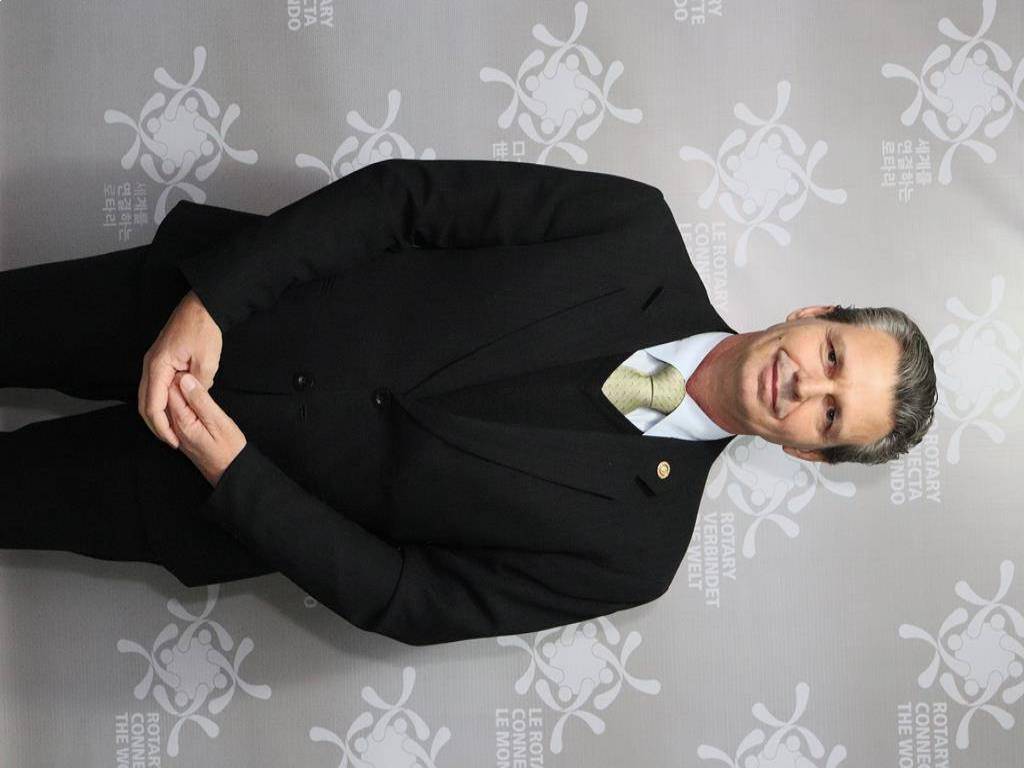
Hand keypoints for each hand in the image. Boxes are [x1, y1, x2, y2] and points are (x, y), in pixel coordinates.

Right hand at [139, 290, 222, 448]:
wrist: (202, 305)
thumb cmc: (204, 329)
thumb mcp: (207, 361)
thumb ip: (198, 385)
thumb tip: (193, 398)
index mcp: (158, 366)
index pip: (153, 406)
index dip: (162, 427)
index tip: (173, 441)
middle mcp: (150, 365)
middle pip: (145, 403)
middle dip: (156, 425)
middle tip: (172, 441)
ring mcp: (154, 362)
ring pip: (148, 395)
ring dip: (158, 414)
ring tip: (173, 431)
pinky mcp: (161, 360)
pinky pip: (155, 386)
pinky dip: (161, 402)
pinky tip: (174, 410)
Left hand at [166, 371, 246, 486]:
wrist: (230, 471)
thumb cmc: (229, 448)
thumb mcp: (219, 421)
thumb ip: (200, 400)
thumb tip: (185, 380)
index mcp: (182, 421)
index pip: (172, 389)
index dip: (184, 377)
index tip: (197, 373)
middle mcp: (173, 427)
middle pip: (168, 395)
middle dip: (181, 384)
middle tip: (200, 380)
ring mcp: (176, 431)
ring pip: (171, 403)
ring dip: (183, 393)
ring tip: (199, 390)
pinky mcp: (181, 434)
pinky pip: (176, 412)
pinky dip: (184, 403)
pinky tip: (195, 402)